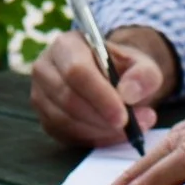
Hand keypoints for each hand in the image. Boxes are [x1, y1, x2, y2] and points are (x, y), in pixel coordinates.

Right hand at [29, 28, 172, 147]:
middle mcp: (45, 68)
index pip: (77, 72)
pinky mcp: (44, 118)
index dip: (100, 97)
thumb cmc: (124, 70)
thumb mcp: (143, 66)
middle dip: (102, 119)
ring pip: (65, 121)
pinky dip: (92, 140)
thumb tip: (128, 94)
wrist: (111, 80)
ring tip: (129, 129)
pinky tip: (112, 135)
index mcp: (66, 44)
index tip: (124, 117)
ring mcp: (40, 94)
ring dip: (100, 131)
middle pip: (68, 98)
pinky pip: (65, 135)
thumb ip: (143, 76)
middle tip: (133, 126)